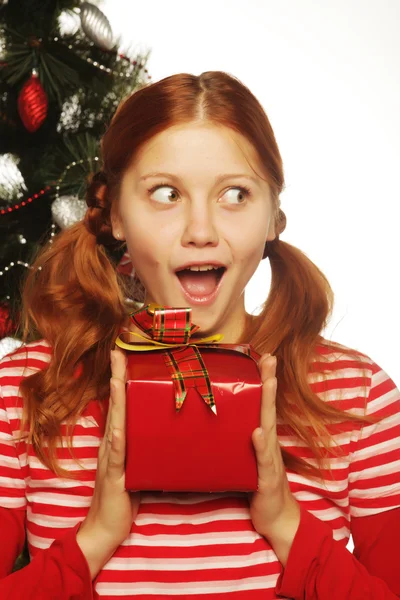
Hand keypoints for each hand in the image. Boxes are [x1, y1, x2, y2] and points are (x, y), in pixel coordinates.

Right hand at [79, 346, 140, 545]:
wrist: (107, 527)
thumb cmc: (127, 495)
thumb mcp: (141, 464)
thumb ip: (151, 446)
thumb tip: (172, 431)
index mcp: (119, 439)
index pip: (121, 403)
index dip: (122, 378)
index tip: (124, 354)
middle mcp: (113, 442)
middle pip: (116, 404)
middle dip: (116, 377)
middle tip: (118, 351)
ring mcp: (111, 457)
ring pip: (115, 422)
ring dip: (116, 399)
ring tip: (117, 375)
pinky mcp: (114, 476)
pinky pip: (116, 456)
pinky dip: (117, 441)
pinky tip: (118, 429)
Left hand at [249, 354, 299, 548]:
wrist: (277, 520)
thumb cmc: (259, 488)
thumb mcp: (246, 459)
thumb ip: (238, 441)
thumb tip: (221, 422)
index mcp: (262, 438)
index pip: (263, 405)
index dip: (264, 381)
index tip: (263, 357)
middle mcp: (268, 444)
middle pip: (269, 408)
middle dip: (269, 382)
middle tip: (269, 358)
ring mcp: (270, 460)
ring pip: (269, 427)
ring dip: (268, 404)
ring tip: (268, 382)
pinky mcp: (267, 479)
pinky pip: (264, 460)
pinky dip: (261, 445)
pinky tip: (258, 432)